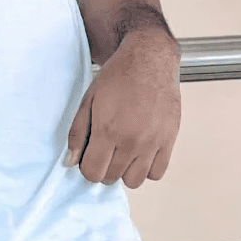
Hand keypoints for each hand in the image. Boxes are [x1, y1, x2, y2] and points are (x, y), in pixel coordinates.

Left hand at [66, 33, 181, 188]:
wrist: (149, 59)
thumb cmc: (119, 75)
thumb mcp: (89, 99)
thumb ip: (78, 132)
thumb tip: (71, 161)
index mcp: (108, 130)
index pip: (93, 172)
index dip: (86, 166)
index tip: (88, 154)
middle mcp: (132, 141)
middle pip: (111, 177)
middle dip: (103, 166)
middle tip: (104, 147)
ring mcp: (153, 143)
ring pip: (134, 181)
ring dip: (124, 170)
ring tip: (122, 150)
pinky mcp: (169, 141)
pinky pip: (157, 173)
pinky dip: (146, 168)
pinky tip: (139, 150)